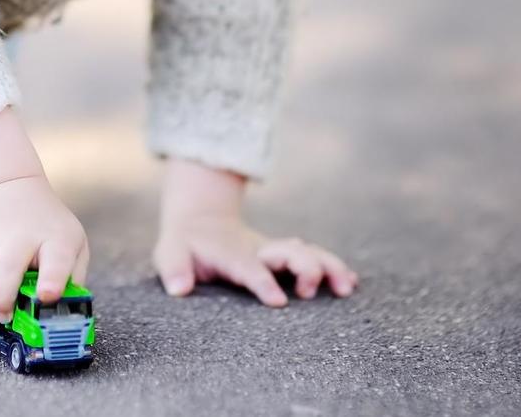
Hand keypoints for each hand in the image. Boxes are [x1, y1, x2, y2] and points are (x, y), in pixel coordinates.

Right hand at [0, 173, 89, 323]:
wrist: (6, 186)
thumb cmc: (44, 226)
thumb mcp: (72, 242)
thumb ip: (73, 278)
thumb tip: (65, 313)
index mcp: (55, 239)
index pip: (57, 259)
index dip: (52, 280)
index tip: (47, 295)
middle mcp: (19, 237)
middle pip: (5, 272)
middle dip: (1, 303)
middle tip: (4, 316)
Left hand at [153, 208, 358, 307]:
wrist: (202, 219)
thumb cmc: (185, 245)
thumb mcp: (170, 253)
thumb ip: (174, 268)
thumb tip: (179, 289)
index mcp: (229, 251)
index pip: (247, 266)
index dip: (262, 281)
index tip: (278, 301)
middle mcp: (257, 249)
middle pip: (286, 251)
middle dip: (303, 266)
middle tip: (310, 290)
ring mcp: (274, 250)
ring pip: (306, 251)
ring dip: (327, 265)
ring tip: (347, 286)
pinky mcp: (285, 256)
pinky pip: (313, 257)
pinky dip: (333, 266)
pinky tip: (351, 281)